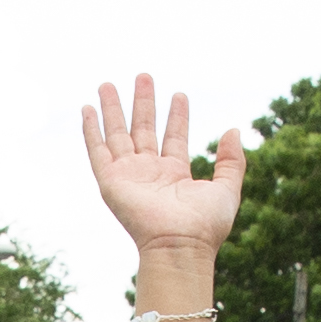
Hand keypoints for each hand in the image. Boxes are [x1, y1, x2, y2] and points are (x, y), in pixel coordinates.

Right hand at [80, 73, 247, 255]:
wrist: (180, 245)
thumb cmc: (205, 225)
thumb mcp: (227, 189)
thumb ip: (231, 161)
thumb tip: (233, 130)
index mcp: (175, 175)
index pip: (174, 137)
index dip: (177, 116)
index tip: (179, 94)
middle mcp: (150, 174)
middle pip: (143, 130)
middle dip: (143, 103)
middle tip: (143, 76)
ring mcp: (129, 176)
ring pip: (117, 135)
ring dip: (112, 109)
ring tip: (107, 84)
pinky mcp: (111, 182)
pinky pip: (97, 151)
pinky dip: (91, 130)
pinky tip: (87, 110)